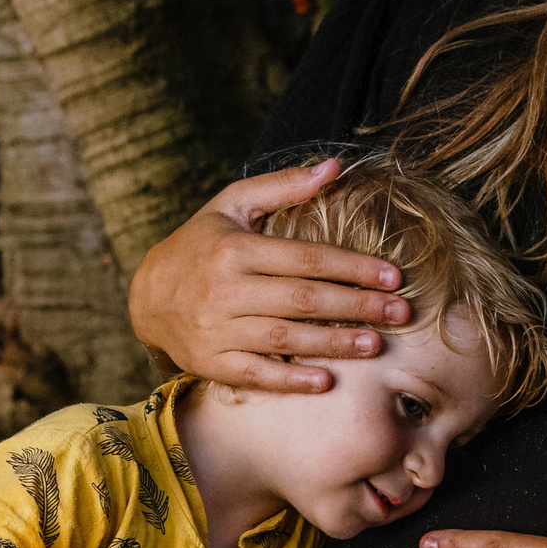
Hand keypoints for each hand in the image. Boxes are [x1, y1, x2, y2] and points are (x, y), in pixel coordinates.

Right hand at [126, 159, 409, 392]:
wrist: (145, 296)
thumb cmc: (200, 243)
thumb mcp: (232, 204)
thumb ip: (283, 185)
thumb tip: (335, 166)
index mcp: (235, 248)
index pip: (305, 259)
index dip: (352, 267)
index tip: (392, 275)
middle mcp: (224, 290)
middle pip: (302, 299)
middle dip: (356, 306)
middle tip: (401, 311)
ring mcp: (216, 329)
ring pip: (283, 338)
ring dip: (333, 344)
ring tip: (375, 345)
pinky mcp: (210, 363)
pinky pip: (255, 374)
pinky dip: (290, 379)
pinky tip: (326, 381)